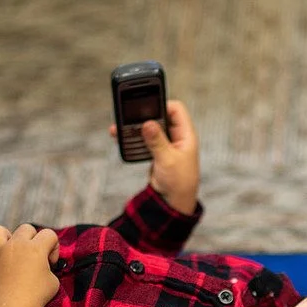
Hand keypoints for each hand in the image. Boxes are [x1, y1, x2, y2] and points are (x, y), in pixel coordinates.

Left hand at [0, 224, 60, 306]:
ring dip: (4, 236)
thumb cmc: (37, 297)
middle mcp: (15, 246)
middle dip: (33, 240)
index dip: (53, 248)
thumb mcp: (53, 281)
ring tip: (8, 248)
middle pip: (26, 229)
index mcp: (35, 248)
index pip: (49, 234)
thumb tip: (42, 267)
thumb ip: (48, 268)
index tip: (51, 264)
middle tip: (33, 259)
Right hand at [110, 99, 199, 213]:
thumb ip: (157, 141)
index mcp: (186, 135)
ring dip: (136, 127)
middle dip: (145, 115)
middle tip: (129, 113)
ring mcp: (167, 144)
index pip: (176, 110)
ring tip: (120, 125)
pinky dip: (134, 138)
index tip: (146, 106)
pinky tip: (121, 137)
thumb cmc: (178, 182)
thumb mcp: (167, 160)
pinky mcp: (157, 152)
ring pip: (151, 128)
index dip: (162, 104)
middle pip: (161, 117)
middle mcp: (177, 137)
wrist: (173, 202)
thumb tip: (148, 123)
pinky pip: (145, 140)